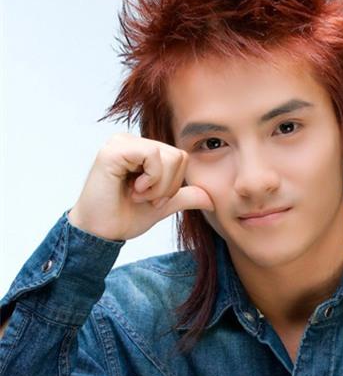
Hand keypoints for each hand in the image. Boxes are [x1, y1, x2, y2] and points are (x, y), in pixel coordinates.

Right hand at [67, 132, 213, 240]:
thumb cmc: (123, 217)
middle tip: (144, 198)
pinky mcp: (114, 149)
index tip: (153, 200)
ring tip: (137, 194)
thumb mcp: (161, 206)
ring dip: (158, 185)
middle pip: (178, 156)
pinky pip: (153, 156)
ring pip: (169, 155)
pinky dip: (150, 180)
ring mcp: (121, 143)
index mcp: (142, 151)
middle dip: (168, 186)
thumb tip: (211, 199)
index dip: (174, 184)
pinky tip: (132, 189)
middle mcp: (131, 142)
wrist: (99, 233)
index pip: (180, 158)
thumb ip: (183, 196)